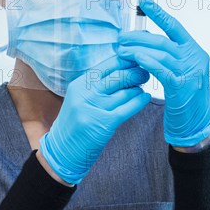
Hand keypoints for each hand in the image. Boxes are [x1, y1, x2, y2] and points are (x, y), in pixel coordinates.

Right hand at [38, 55, 150, 184]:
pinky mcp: (103, 123)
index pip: (106, 66)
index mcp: (79, 84)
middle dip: (135, 71)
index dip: (124, 60)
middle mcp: (85, 94)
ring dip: (138, 87)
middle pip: (117, 76)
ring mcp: (94, 108)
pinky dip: (139, 101)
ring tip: (143, 85)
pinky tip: (145, 97)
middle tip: (145, 70)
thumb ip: (96, 85)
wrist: (63, 151)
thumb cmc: (75, 123)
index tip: (136, 58)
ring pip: (125, 92)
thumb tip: (121, 69)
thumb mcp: (79, 99)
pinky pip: (127, 108)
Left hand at [116, 0, 209, 147]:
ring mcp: (191, 73)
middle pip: (163, 40)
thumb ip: (165, 57)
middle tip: (120, 38)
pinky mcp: (182, 87)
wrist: (196, 124)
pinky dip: (148, 62)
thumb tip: (141, 43)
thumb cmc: (183, 97)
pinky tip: (135, 59)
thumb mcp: (178, 72)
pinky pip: (163, 70)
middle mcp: (195, 58)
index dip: (158, 13)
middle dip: (138, 37)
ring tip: (120, 50)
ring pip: (161, 53)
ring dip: (137, 49)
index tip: (142, 2)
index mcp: (194, 51)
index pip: (174, 27)